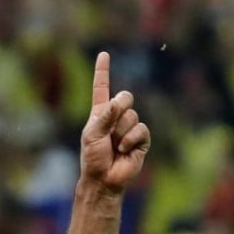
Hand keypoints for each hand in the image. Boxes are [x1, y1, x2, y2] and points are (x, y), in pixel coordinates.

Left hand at [80, 52, 150, 191]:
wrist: (103, 179)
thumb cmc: (92, 157)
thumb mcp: (92, 133)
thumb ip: (105, 116)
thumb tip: (119, 101)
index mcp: (99, 112)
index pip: (101, 87)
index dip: (103, 71)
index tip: (104, 54)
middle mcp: (115, 117)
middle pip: (125, 97)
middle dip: (119, 107)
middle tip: (110, 126)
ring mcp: (129, 128)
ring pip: (132, 115)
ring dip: (121, 131)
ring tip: (114, 146)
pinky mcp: (141, 139)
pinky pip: (141, 129)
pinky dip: (131, 139)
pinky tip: (124, 150)